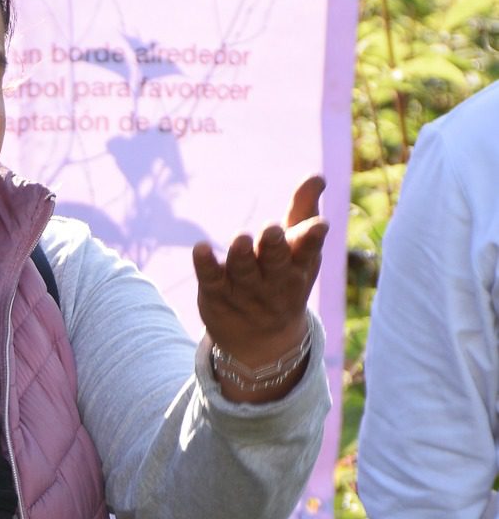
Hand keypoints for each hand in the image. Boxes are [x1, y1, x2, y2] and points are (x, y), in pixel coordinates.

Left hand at [192, 175, 327, 398]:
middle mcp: (274, 281)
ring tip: (241, 238)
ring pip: (243, 273)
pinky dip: (205, 265)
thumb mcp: (300, 250)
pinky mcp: (216, 296)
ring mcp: (245, 291)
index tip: (318, 226)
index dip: (312, 239)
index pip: (308, 252)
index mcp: (299, 267)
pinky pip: (210, 280)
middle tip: (271, 230)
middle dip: (274, 247)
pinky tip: (200, 248)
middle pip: (275, 263)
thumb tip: (317, 176)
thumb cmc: (284, 280)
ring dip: (242, 256)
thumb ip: (304, 210)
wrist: (262, 342)